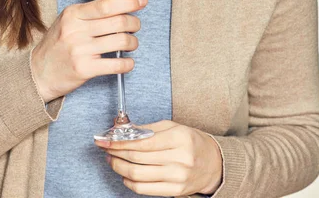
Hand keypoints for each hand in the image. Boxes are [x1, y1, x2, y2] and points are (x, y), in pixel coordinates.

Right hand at [30, 0, 147, 102]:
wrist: (38, 73)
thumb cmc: (57, 45)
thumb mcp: (67, 21)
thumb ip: (90, 14)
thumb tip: (121, 5)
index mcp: (73, 14)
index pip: (107, 4)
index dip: (129, 2)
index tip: (142, 1)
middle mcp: (76, 30)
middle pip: (118, 21)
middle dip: (134, 22)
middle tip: (136, 25)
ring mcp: (80, 50)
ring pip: (121, 41)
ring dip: (133, 42)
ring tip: (131, 43)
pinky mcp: (84, 69)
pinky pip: (116, 64)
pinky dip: (128, 63)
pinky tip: (128, 62)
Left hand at [95, 120, 222, 195]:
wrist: (213, 163)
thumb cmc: (190, 141)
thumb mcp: (173, 127)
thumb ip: (148, 129)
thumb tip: (123, 130)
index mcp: (179, 138)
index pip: (141, 142)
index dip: (120, 141)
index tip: (106, 139)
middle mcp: (179, 159)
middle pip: (137, 158)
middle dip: (116, 153)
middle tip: (106, 149)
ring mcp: (177, 177)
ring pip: (138, 175)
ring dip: (119, 167)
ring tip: (112, 160)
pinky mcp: (175, 192)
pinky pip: (145, 189)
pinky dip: (130, 182)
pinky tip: (124, 174)